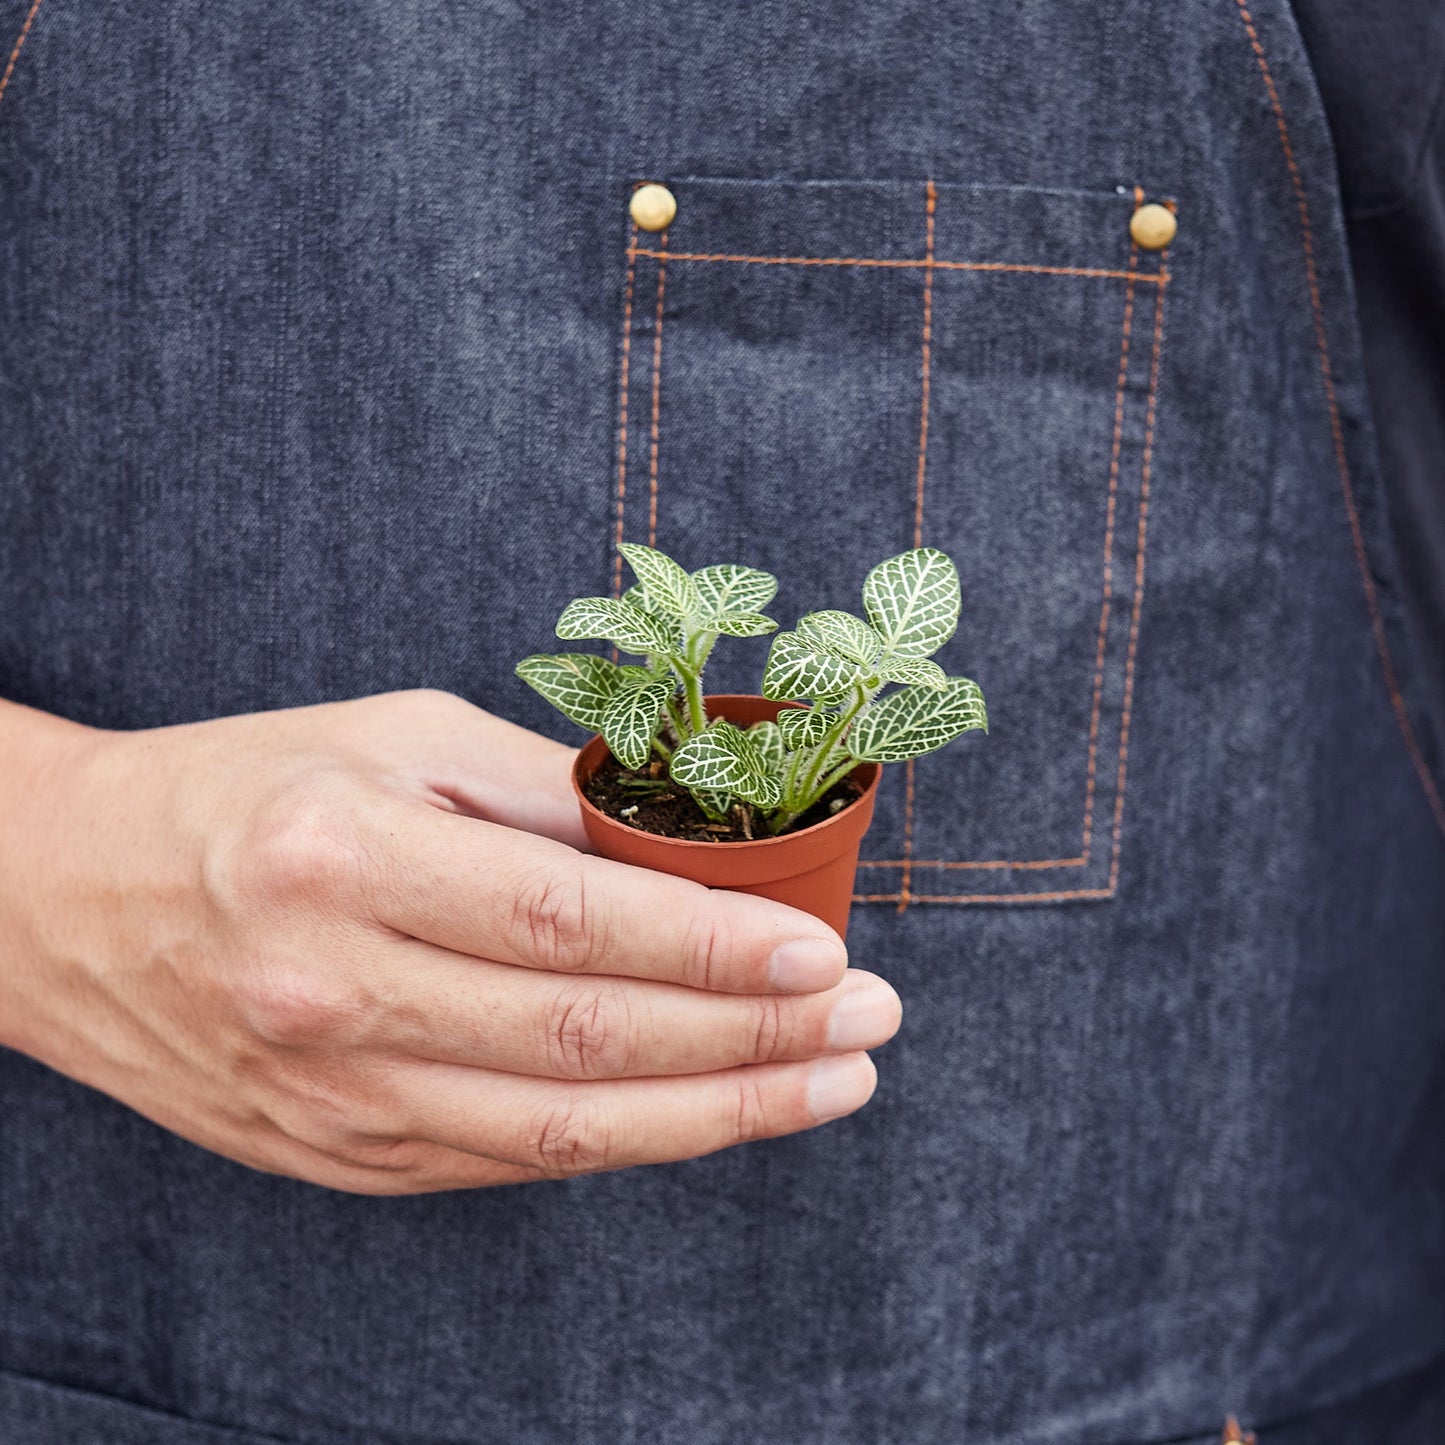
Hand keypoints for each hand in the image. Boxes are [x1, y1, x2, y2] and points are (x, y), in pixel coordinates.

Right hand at [0, 690, 899, 1193]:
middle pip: (586, 1041)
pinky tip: (711, 1108)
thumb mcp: (392, 740)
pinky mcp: (337, 1155)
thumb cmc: (246, 791)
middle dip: (750, 1036)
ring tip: (830, 1082)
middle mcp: (335, 994)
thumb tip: (686, 836)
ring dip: (719, 1111)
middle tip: (868, 1021)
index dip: (709, 944)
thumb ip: (542, 788)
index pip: (567, 919)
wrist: (65, 901)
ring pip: (563, 1133)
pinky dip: (627, 1139)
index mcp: (346, 862)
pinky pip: (508, 1162)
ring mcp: (334, 1097)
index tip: (821, 951)